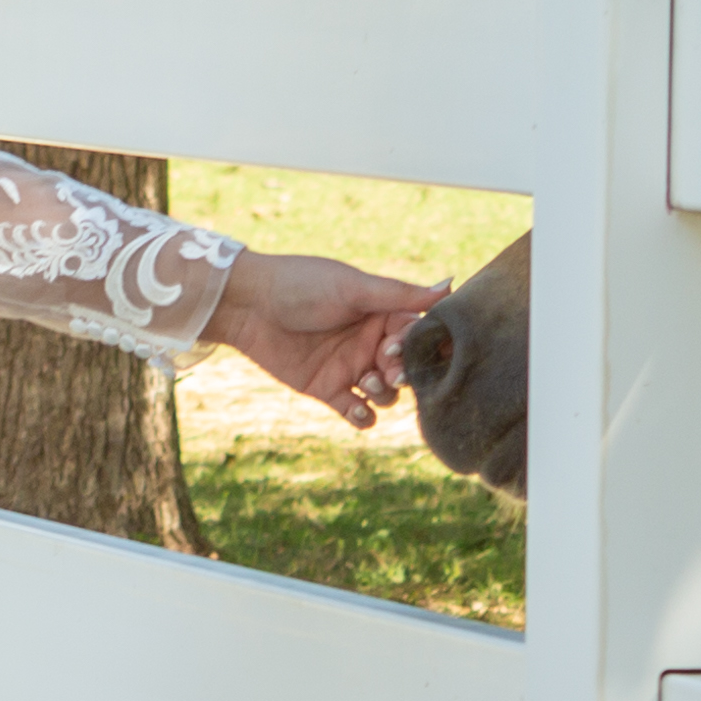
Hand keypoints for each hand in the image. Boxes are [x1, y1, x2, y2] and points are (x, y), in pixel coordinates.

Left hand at [208, 248, 444, 431]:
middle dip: (402, 374)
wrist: (249, 304)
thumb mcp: (354, 288)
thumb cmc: (301, 285)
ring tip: (365, 380)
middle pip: (405, 369)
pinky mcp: (328, 389)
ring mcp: (350, 368)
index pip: (416, 335)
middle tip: (387, 369)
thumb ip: (400, 294)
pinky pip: (356, 412)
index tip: (400, 347)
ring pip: (385, 394)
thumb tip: (450, 284)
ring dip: (382, 393)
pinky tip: (358, 410)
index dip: (415, 346)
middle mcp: (371, 342)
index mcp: (382, 314)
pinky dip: (363, 416)